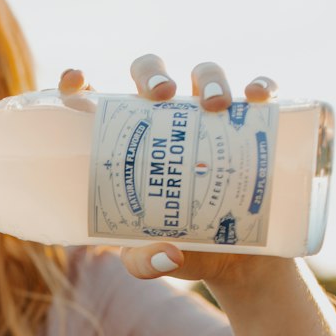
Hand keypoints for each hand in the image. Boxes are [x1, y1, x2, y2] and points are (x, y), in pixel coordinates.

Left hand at [59, 57, 279, 288]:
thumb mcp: (151, 260)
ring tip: (216, 106)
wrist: (237, 259)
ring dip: (209, 79)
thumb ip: (143, 262)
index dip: (79, 82)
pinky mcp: (252, 124)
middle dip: (152, 74)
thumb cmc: (179, 247)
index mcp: (129, 142)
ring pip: (205, 75)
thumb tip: (165, 256)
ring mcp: (210, 118)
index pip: (96, 100)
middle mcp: (167, 120)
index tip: (74, 82)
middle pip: (152, 74)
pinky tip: (257, 99)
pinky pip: (259, 94)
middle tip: (161, 95)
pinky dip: (260, 88)